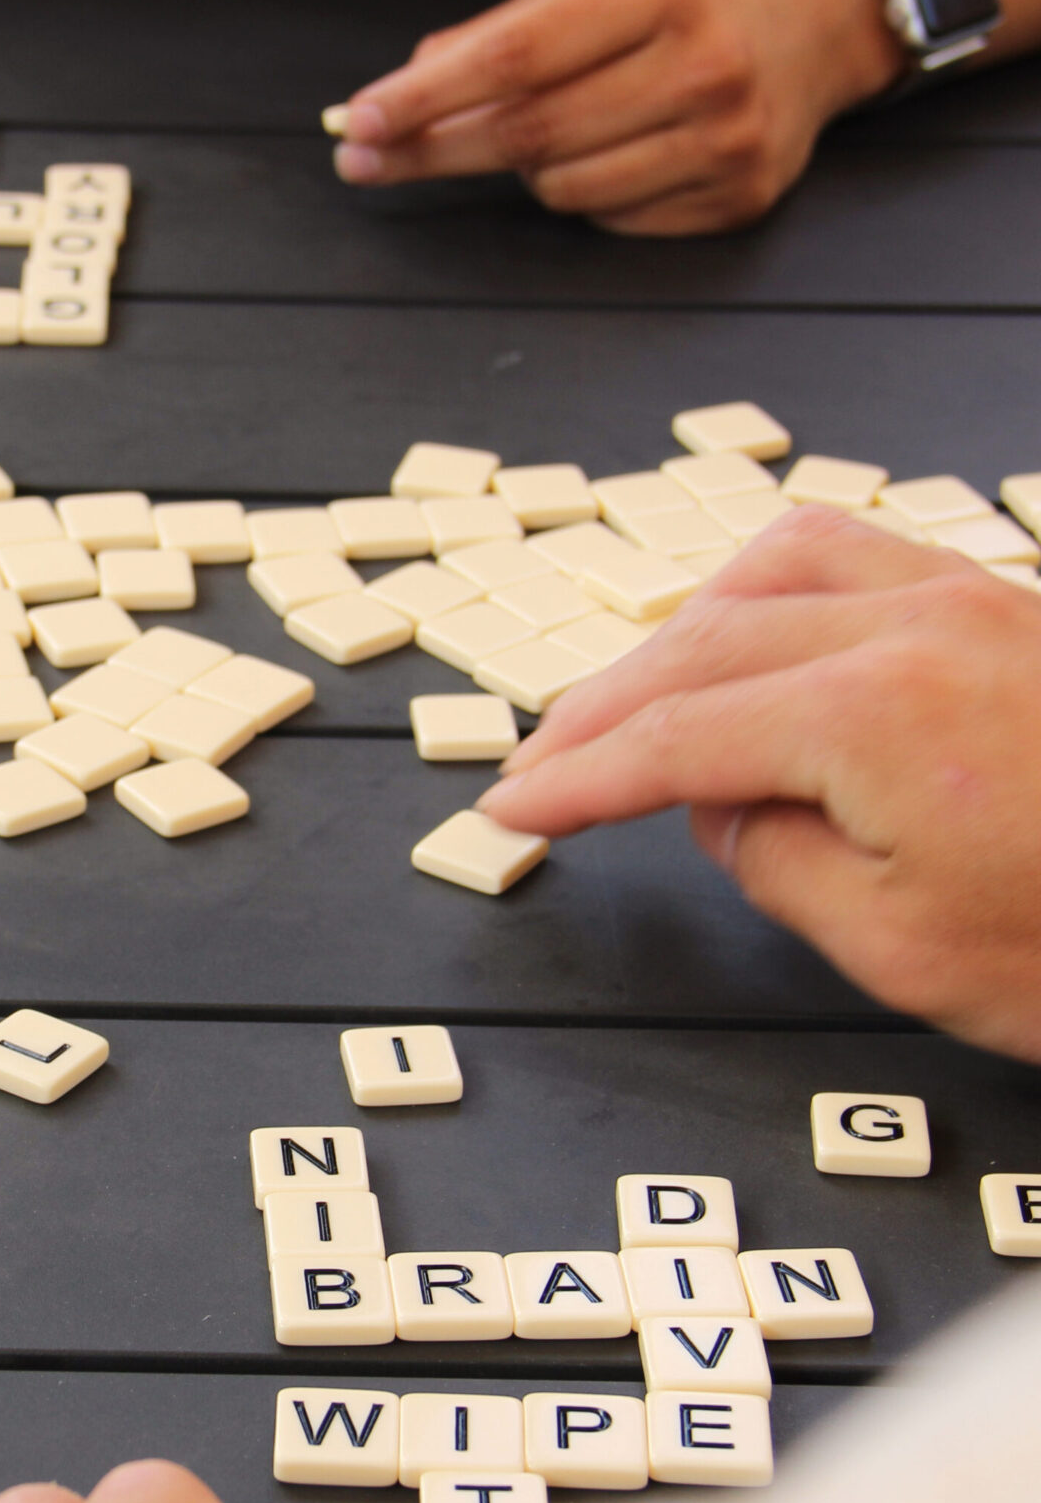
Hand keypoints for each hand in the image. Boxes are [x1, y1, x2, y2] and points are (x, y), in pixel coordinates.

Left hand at [331, 0, 904, 233]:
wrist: (838, 8)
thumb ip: (514, 26)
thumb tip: (415, 80)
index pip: (516, 56)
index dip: (427, 97)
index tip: (358, 119)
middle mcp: (701, 64)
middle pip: (527, 134)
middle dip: (432, 148)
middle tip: (362, 154)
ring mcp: (725, 139)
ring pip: (562, 189)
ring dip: (526, 167)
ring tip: (544, 126)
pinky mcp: (737, 197)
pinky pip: (612, 219)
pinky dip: (589, 192)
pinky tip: (613, 149)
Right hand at [478, 508, 1040, 1061]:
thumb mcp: (903, 946)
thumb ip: (773, 857)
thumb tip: (722, 801)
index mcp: (877, 715)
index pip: (673, 737)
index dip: (574, 776)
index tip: (513, 804)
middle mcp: (919, 626)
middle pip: (703, 639)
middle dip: (599, 704)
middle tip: (539, 758)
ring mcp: (973, 597)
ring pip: (771, 567)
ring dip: (677, 629)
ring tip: (631, 692)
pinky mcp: (1010, 603)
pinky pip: (851, 556)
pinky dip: (765, 593)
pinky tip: (753, 633)